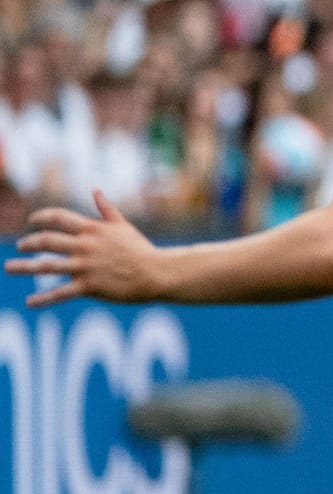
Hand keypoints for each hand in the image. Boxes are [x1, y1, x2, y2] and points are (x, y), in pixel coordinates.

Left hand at [6, 191, 163, 306]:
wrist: (156, 273)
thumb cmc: (141, 249)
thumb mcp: (123, 226)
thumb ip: (106, 209)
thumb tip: (96, 190)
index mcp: (93, 229)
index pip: (58, 217)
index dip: (41, 217)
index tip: (32, 221)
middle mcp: (85, 246)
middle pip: (46, 241)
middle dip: (28, 243)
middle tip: (20, 247)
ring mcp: (85, 267)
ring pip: (46, 266)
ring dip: (24, 267)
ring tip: (9, 268)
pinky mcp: (88, 286)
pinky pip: (60, 293)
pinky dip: (43, 299)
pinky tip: (30, 302)